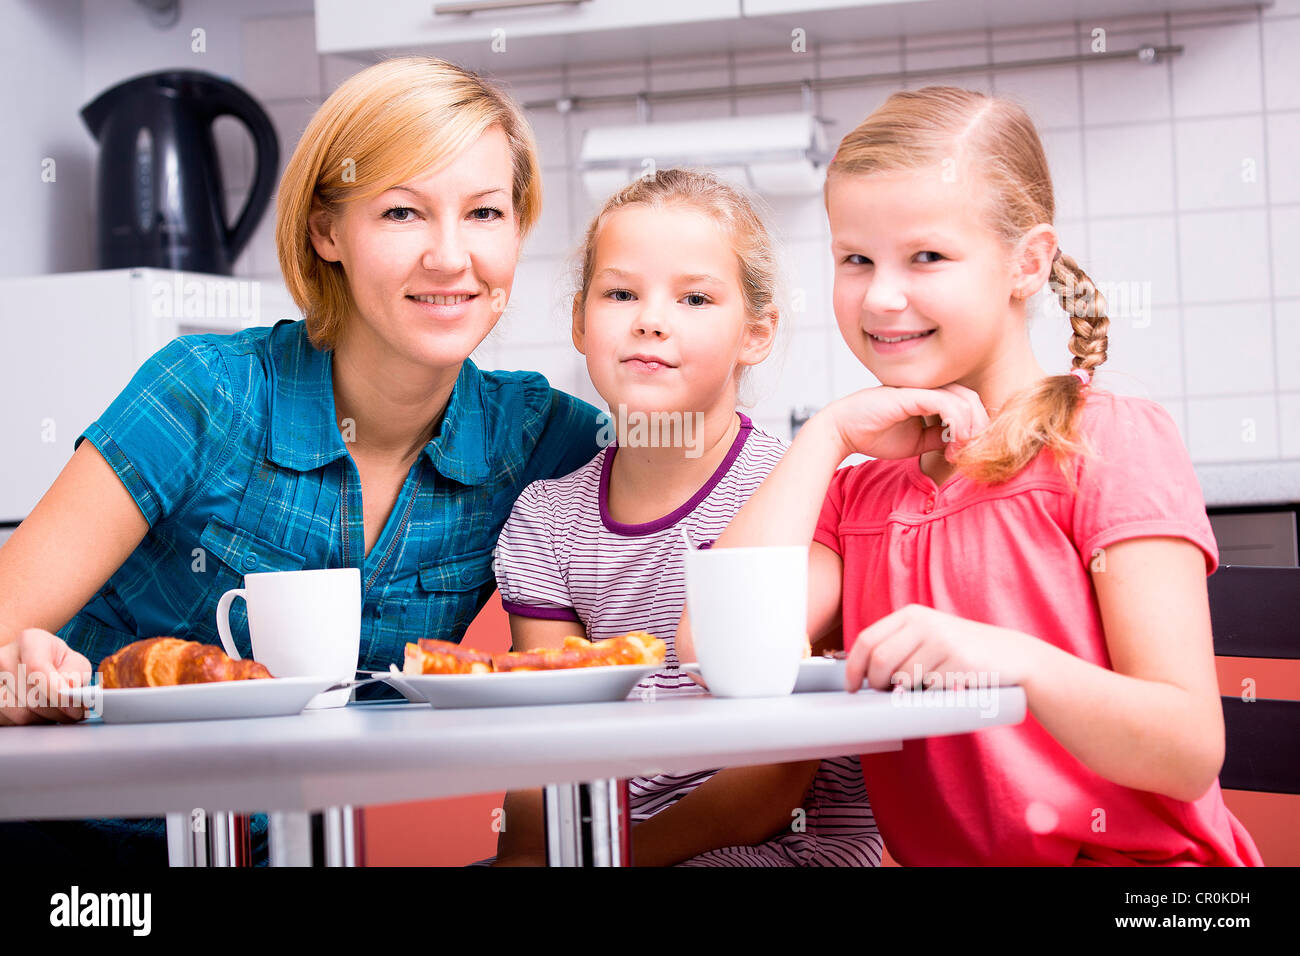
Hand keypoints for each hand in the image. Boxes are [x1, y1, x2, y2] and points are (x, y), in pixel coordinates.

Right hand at [0, 628, 92, 725]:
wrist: (33, 662)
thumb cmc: (57, 663)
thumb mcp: (74, 663)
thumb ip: (75, 675)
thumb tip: (68, 693)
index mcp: (30, 642)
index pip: (37, 669)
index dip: (56, 692)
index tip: (73, 706)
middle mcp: (5, 657)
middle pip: (30, 696)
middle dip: (56, 711)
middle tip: (72, 713)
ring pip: (18, 713)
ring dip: (43, 719)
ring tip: (56, 711)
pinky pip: (8, 720)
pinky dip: (27, 722)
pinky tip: (38, 713)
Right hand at [822, 383, 990, 461]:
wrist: (843, 430)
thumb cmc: (874, 434)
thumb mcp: (917, 441)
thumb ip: (938, 438)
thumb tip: (960, 443)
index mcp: (930, 396)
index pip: (967, 403)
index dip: (977, 425)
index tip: (972, 451)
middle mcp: (929, 387)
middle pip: (972, 398)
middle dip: (981, 426)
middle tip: (976, 451)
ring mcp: (921, 388)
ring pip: (965, 399)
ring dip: (971, 427)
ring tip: (964, 449)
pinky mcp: (913, 394)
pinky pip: (946, 404)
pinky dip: (957, 423)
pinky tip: (953, 441)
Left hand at [844, 604, 1040, 692]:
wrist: (1012, 655)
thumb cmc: (962, 651)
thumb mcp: (928, 635)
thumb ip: (898, 645)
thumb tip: (862, 673)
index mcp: (911, 614)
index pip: (866, 639)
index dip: (853, 667)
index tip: (852, 686)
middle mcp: (924, 623)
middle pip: (879, 661)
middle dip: (876, 684)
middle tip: (884, 693)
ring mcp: (943, 641)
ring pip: (903, 678)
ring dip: (906, 692)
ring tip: (922, 687)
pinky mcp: (960, 662)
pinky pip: (929, 687)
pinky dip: (931, 695)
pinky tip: (944, 688)